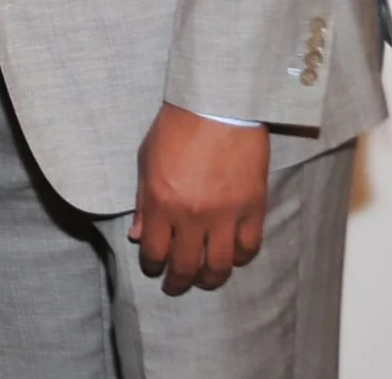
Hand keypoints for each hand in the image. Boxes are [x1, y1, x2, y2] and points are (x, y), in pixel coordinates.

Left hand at [129, 103, 269, 294]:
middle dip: (177, 282)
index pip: (154, 252)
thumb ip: (143, 202)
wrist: (218, 105)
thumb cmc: (177, 128)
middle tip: (175, 287)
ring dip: (209, 280)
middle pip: (185, 266)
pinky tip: (232, 258)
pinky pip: (248, 249)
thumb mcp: (147, 161)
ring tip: (204, 280)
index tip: (154, 269)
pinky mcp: (253, 209)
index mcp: (161, 202)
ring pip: (219, 267)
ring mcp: (225, 215)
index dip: (152, 267)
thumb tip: (138, 236)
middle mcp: (192, 215)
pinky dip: (240, 259)